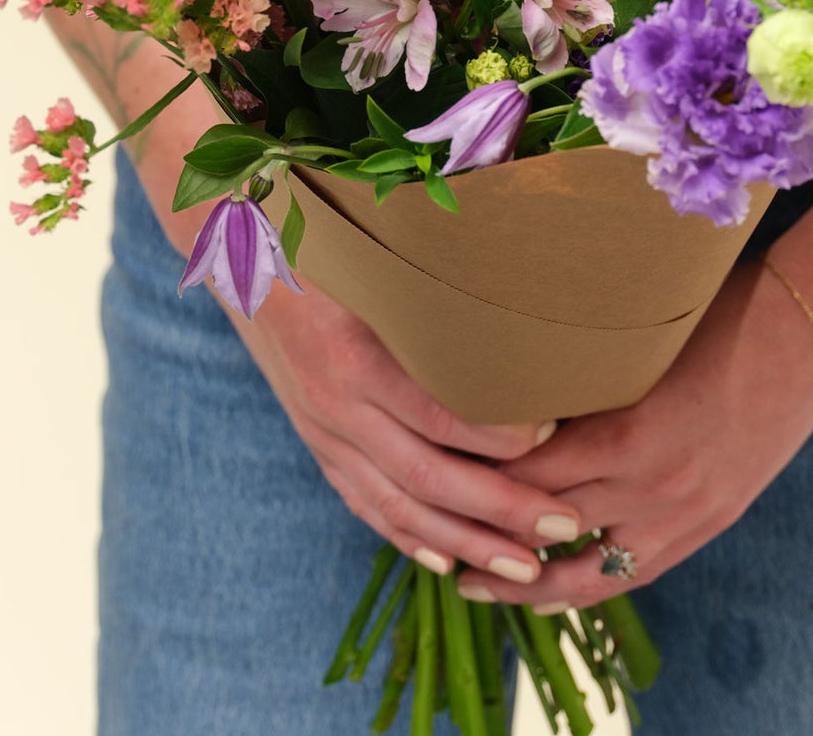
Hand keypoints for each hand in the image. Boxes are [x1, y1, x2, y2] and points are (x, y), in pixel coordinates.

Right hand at [235, 276, 585, 587]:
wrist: (246, 260)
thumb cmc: (325, 247)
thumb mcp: (374, 262)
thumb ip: (433, 290)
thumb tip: (513, 306)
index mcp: (354, 358)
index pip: (439, 415)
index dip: (499, 436)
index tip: (554, 434)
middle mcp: (335, 406)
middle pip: (428, 476)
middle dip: (501, 510)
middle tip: (566, 522)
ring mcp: (323, 433)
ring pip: (400, 506)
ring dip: (468, 542)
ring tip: (528, 566)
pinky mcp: (318, 445)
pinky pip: (365, 504)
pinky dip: (409, 538)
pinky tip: (450, 563)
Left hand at [454, 259, 812, 611]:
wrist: (807, 333)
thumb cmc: (719, 307)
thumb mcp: (640, 331)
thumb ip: (579, 358)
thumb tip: (504, 356)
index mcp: (627, 428)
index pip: (524, 468)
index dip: (470, 472)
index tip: (424, 462)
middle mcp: (650, 482)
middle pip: (542, 521)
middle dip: (480, 527)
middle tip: (424, 522)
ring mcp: (681, 511)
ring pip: (582, 566)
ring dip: (522, 575)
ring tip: (467, 577)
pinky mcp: (706, 523)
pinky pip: (632, 573)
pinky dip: (582, 589)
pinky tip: (543, 593)